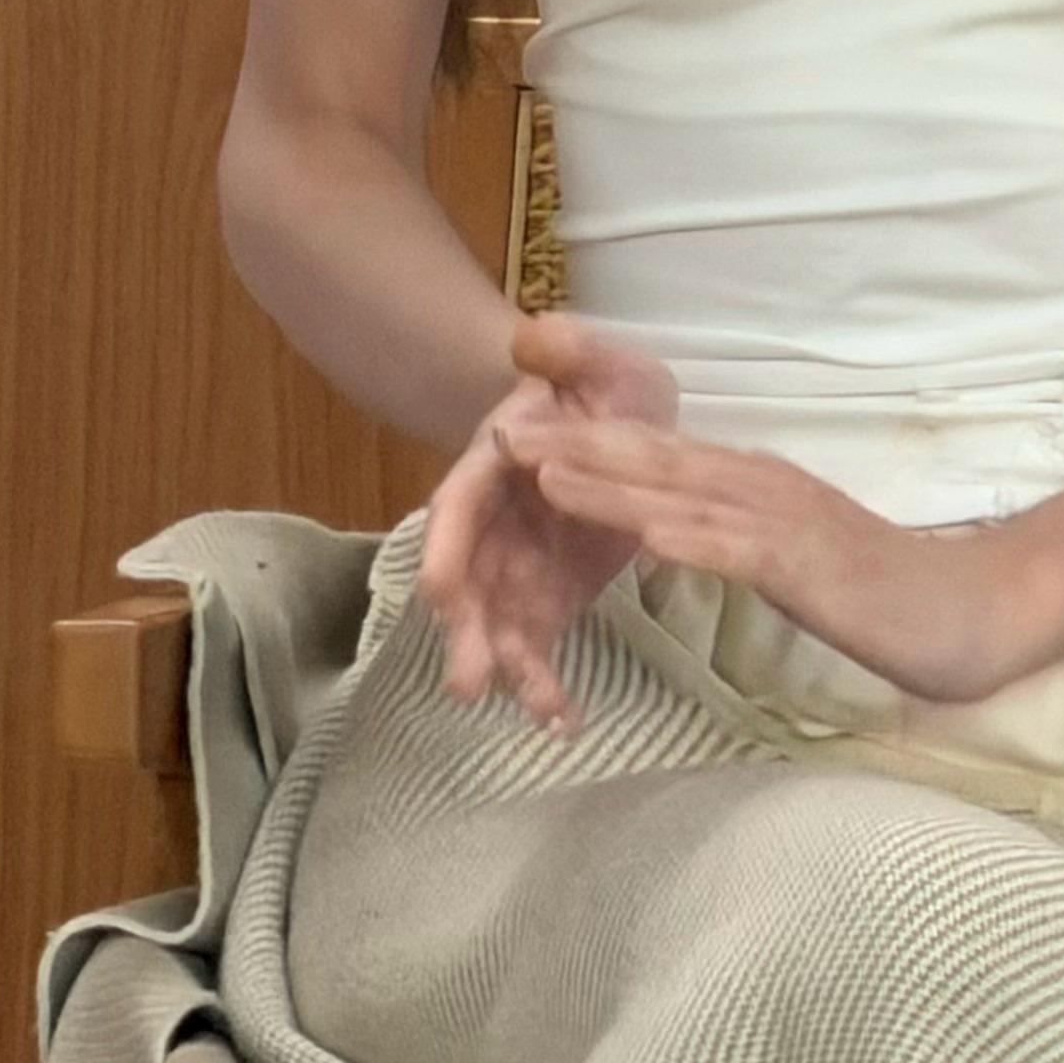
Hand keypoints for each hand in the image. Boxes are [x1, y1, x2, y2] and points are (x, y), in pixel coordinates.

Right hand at [415, 310, 679, 732]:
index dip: (444, 547)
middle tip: (468, 681)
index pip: (458, 503)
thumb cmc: (601, 390)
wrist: (626, 429)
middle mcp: (494, 523)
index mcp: (497, 461)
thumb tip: (529, 339)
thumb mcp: (601, 359)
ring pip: (497, 624)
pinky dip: (544, 685)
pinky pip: (537, 648)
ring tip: (535, 713)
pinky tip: (564, 722)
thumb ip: (569, 348)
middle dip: (465, 630)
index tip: (437, 590)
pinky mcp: (551, 600)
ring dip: (508, 669)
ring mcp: (519, 566)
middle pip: (466, 579)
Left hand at [493, 406, 1056, 708]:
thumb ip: (736, 537)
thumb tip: (673, 532)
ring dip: (614, 484)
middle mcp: (764, 487)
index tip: (521, 431)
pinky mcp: (811, 567)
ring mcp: (788, 523)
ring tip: (546, 472)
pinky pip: (742, 551)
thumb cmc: (882, 593)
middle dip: (578, 446)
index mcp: (756, 484)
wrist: (972, 610)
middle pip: (657, 461)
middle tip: (503, 431)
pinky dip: (693, 539)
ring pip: (686, 497)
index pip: (659, 456)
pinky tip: (645, 537)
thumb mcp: (792, 557)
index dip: (588, 441)